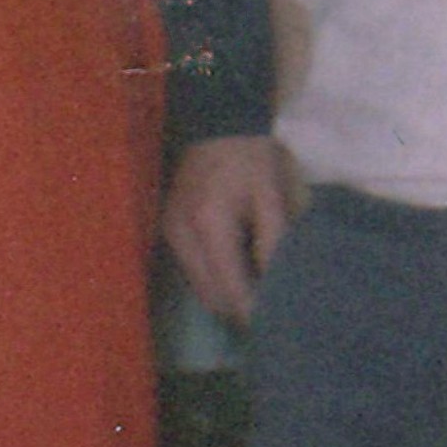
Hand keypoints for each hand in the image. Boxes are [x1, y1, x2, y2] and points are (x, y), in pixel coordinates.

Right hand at [163, 134, 299, 321]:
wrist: (217, 123)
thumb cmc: (251, 158)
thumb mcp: (271, 196)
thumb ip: (274, 242)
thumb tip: (278, 286)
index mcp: (209, 225)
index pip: (229, 288)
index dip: (252, 311)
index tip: (277, 323)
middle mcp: (182, 235)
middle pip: (210, 296)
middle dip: (239, 310)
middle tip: (271, 314)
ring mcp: (169, 232)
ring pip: (198, 287)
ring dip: (225, 297)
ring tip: (257, 298)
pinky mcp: (168, 229)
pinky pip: (191, 270)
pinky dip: (214, 280)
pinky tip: (237, 276)